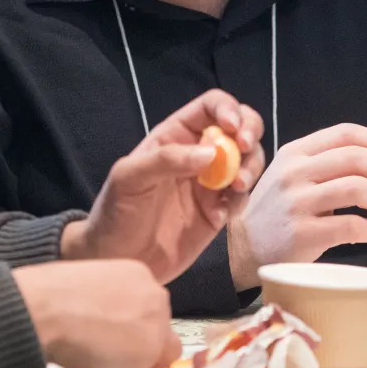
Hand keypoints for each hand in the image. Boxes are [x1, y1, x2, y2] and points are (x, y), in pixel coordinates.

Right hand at [12, 259, 180, 367]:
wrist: (47, 309)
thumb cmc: (51, 295)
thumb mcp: (88, 287)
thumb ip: (108, 301)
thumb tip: (105, 320)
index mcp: (137, 271)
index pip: (147, 306)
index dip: (131, 325)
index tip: (112, 334)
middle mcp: (154, 292)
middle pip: (157, 326)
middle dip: (137, 340)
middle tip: (109, 350)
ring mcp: (157, 319)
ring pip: (158, 348)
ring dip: (136, 357)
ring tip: (103, 359)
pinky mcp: (154, 346)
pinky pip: (149, 367)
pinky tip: (104, 366)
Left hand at [61, 89, 265, 282]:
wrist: (117, 260)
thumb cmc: (116, 212)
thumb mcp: (129, 178)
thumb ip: (166, 159)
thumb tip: (211, 153)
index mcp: (175, 136)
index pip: (211, 106)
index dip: (228, 110)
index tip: (232, 129)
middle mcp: (198, 154)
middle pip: (239, 127)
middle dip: (249, 132)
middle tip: (244, 148)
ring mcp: (212, 183)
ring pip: (248, 161)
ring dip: (251, 168)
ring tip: (238, 187)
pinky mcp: (219, 212)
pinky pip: (242, 197)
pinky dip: (240, 202)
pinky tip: (219, 217)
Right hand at [227, 125, 366, 290]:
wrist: (244, 246)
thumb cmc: (278, 209)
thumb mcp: (292, 174)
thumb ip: (328, 165)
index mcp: (295, 152)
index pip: (345, 134)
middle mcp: (295, 172)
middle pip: (356, 158)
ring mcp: (297, 203)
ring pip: (356, 188)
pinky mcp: (302, 234)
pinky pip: (350, 226)